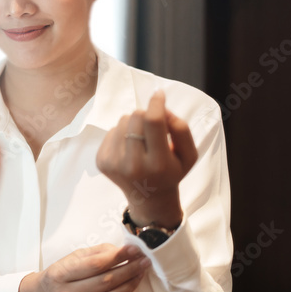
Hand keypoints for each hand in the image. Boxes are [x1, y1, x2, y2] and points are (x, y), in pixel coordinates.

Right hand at [18, 244, 150, 291]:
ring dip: (131, 284)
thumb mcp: (70, 258)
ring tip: (140, 274)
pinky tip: (131, 290)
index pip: (95, 265)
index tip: (134, 250)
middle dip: (130, 269)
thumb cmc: (58, 275)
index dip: (118, 256)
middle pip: (106, 282)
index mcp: (60, 274)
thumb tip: (124, 252)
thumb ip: (97, 253)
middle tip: (144, 261)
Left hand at [96, 90, 198, 228]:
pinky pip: (111, 131)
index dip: (156, 104)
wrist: (148, 197)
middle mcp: (133, 165)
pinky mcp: (101, 162)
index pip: (153, 122)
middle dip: (146, 115)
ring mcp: (114, 164)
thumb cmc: (172, 172)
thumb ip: (181, 129)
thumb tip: (161, 108)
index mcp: (158, 163)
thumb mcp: (188, 155)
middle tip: (153, 128)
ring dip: (133, 125)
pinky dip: (122, 134)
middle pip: (136, 117)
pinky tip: (129, 149)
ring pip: (122, 121)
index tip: (159, 94)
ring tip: (142, 142)